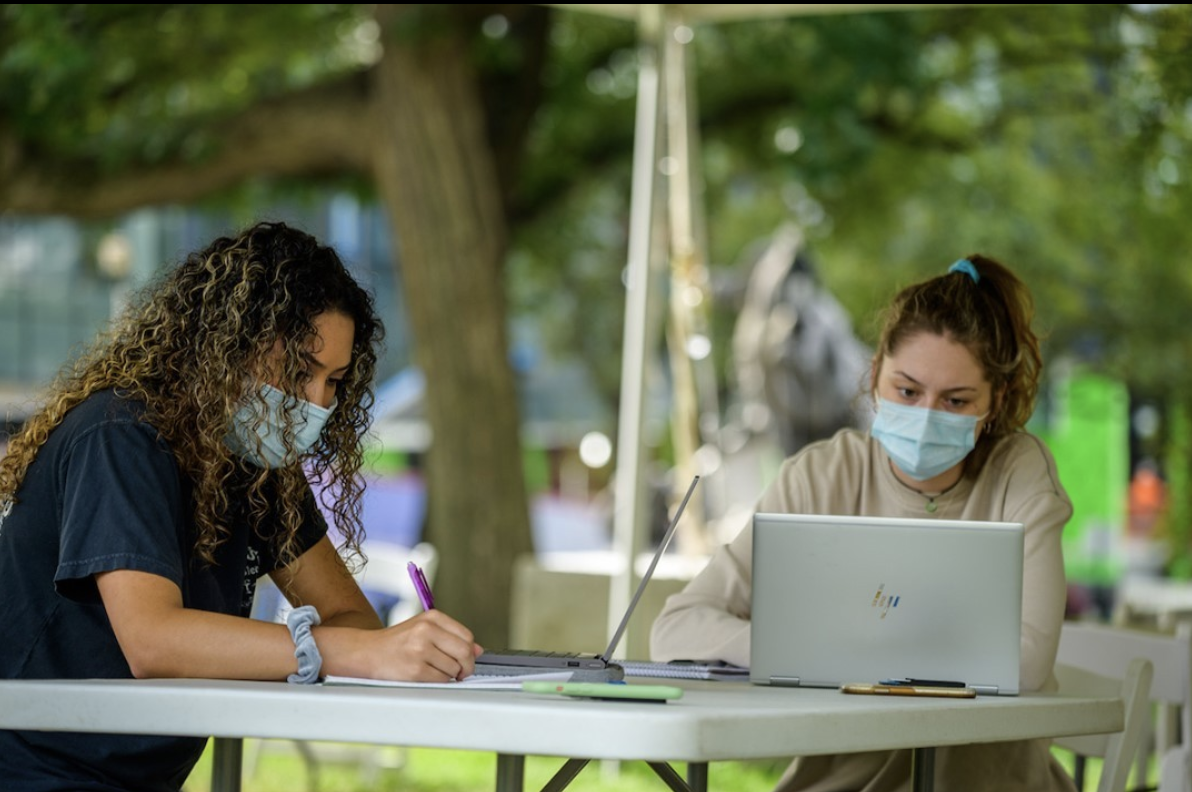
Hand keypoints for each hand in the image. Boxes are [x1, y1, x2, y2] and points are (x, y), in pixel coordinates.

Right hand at [357, 609, 482, 681]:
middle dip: (466, 666)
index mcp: (431, 617)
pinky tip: (425, 677)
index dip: (470, 652)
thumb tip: (478, 650)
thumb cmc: (397, 643)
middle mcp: (426, 631)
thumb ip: (451, 637)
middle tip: (460, 673)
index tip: (465, 659)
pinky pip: (441, 681)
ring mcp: (420, 650)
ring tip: (431, 670)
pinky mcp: (414, 671)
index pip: (467, 636)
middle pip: (464, 652)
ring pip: (453, 669)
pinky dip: (438, 682)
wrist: (365, 653)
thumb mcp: (423, 630)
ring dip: (448, 675)